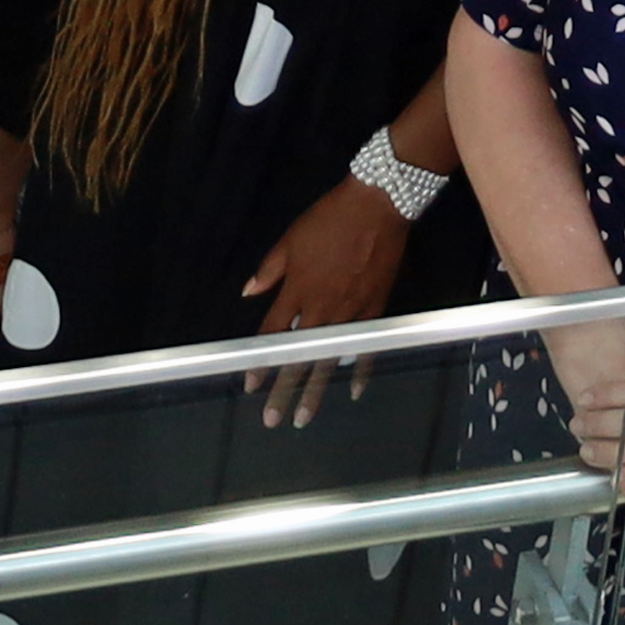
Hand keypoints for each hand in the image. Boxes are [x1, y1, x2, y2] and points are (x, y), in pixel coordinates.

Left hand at [239, 171, 413, 425]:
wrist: (376, 205)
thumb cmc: (328, 219)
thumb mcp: (291, 238)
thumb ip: (270, 269)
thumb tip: (248, 293)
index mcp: (297, 290)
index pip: (273, 335)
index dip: (260, 361)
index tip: (250, 385)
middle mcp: (321, 308)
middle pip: (297, 356)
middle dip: (283, 389)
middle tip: (271, 419)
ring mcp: (350, 312)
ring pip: (329, 359)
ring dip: (315, 390)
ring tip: (303, 417)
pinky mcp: (376, 310)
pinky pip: (366, 347)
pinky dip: (361, 370)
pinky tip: (354, 391)